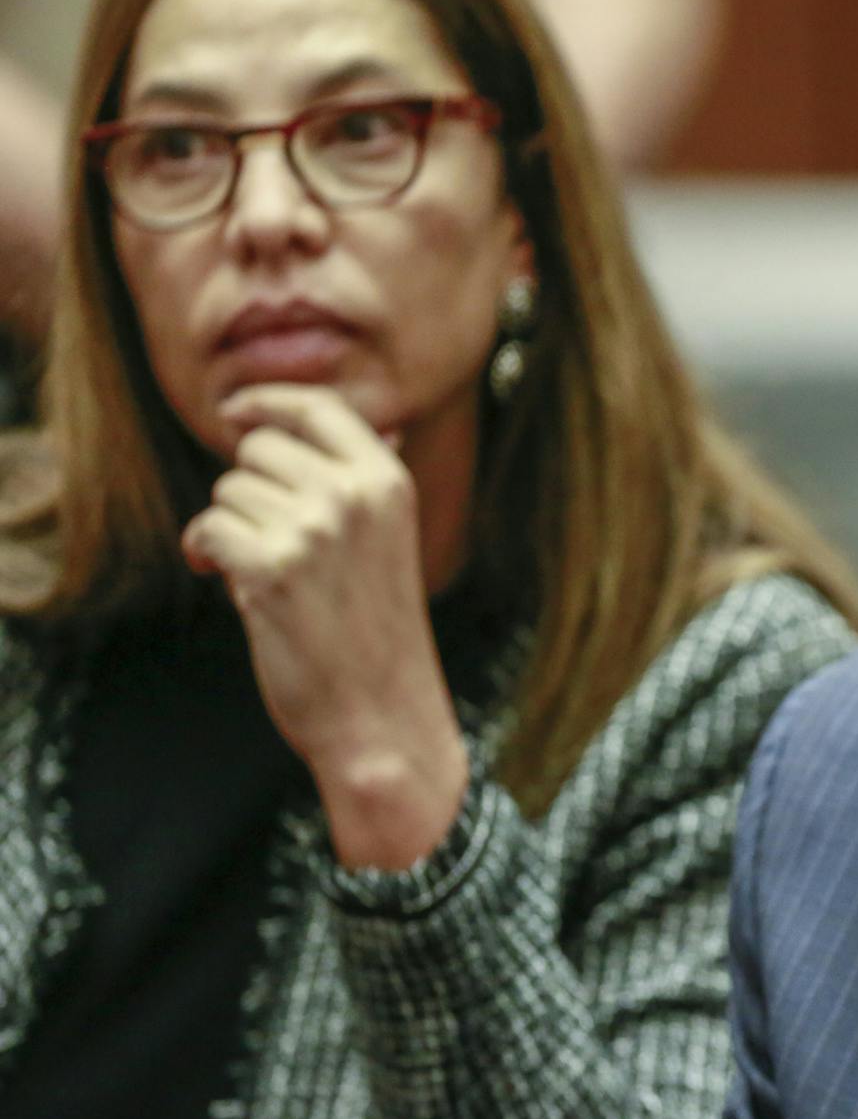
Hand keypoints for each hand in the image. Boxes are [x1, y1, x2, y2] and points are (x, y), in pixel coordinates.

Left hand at [181, 383, 467, 869]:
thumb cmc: (378, 633)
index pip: (317, 407)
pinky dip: (204, 552)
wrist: (381, 715)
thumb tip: (359, 424)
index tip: (235, 413)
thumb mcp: (392, 540)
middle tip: (266, 537)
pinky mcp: (271, 569)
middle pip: (259, 449)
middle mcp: (354, 495)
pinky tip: (224, 580)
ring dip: (229, 527)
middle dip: (249, 489)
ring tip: (260, 572)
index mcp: (388, 483)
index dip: (267, 403)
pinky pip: (207, 527)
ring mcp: (314, 529)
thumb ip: (363, 484)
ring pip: (228, 491)